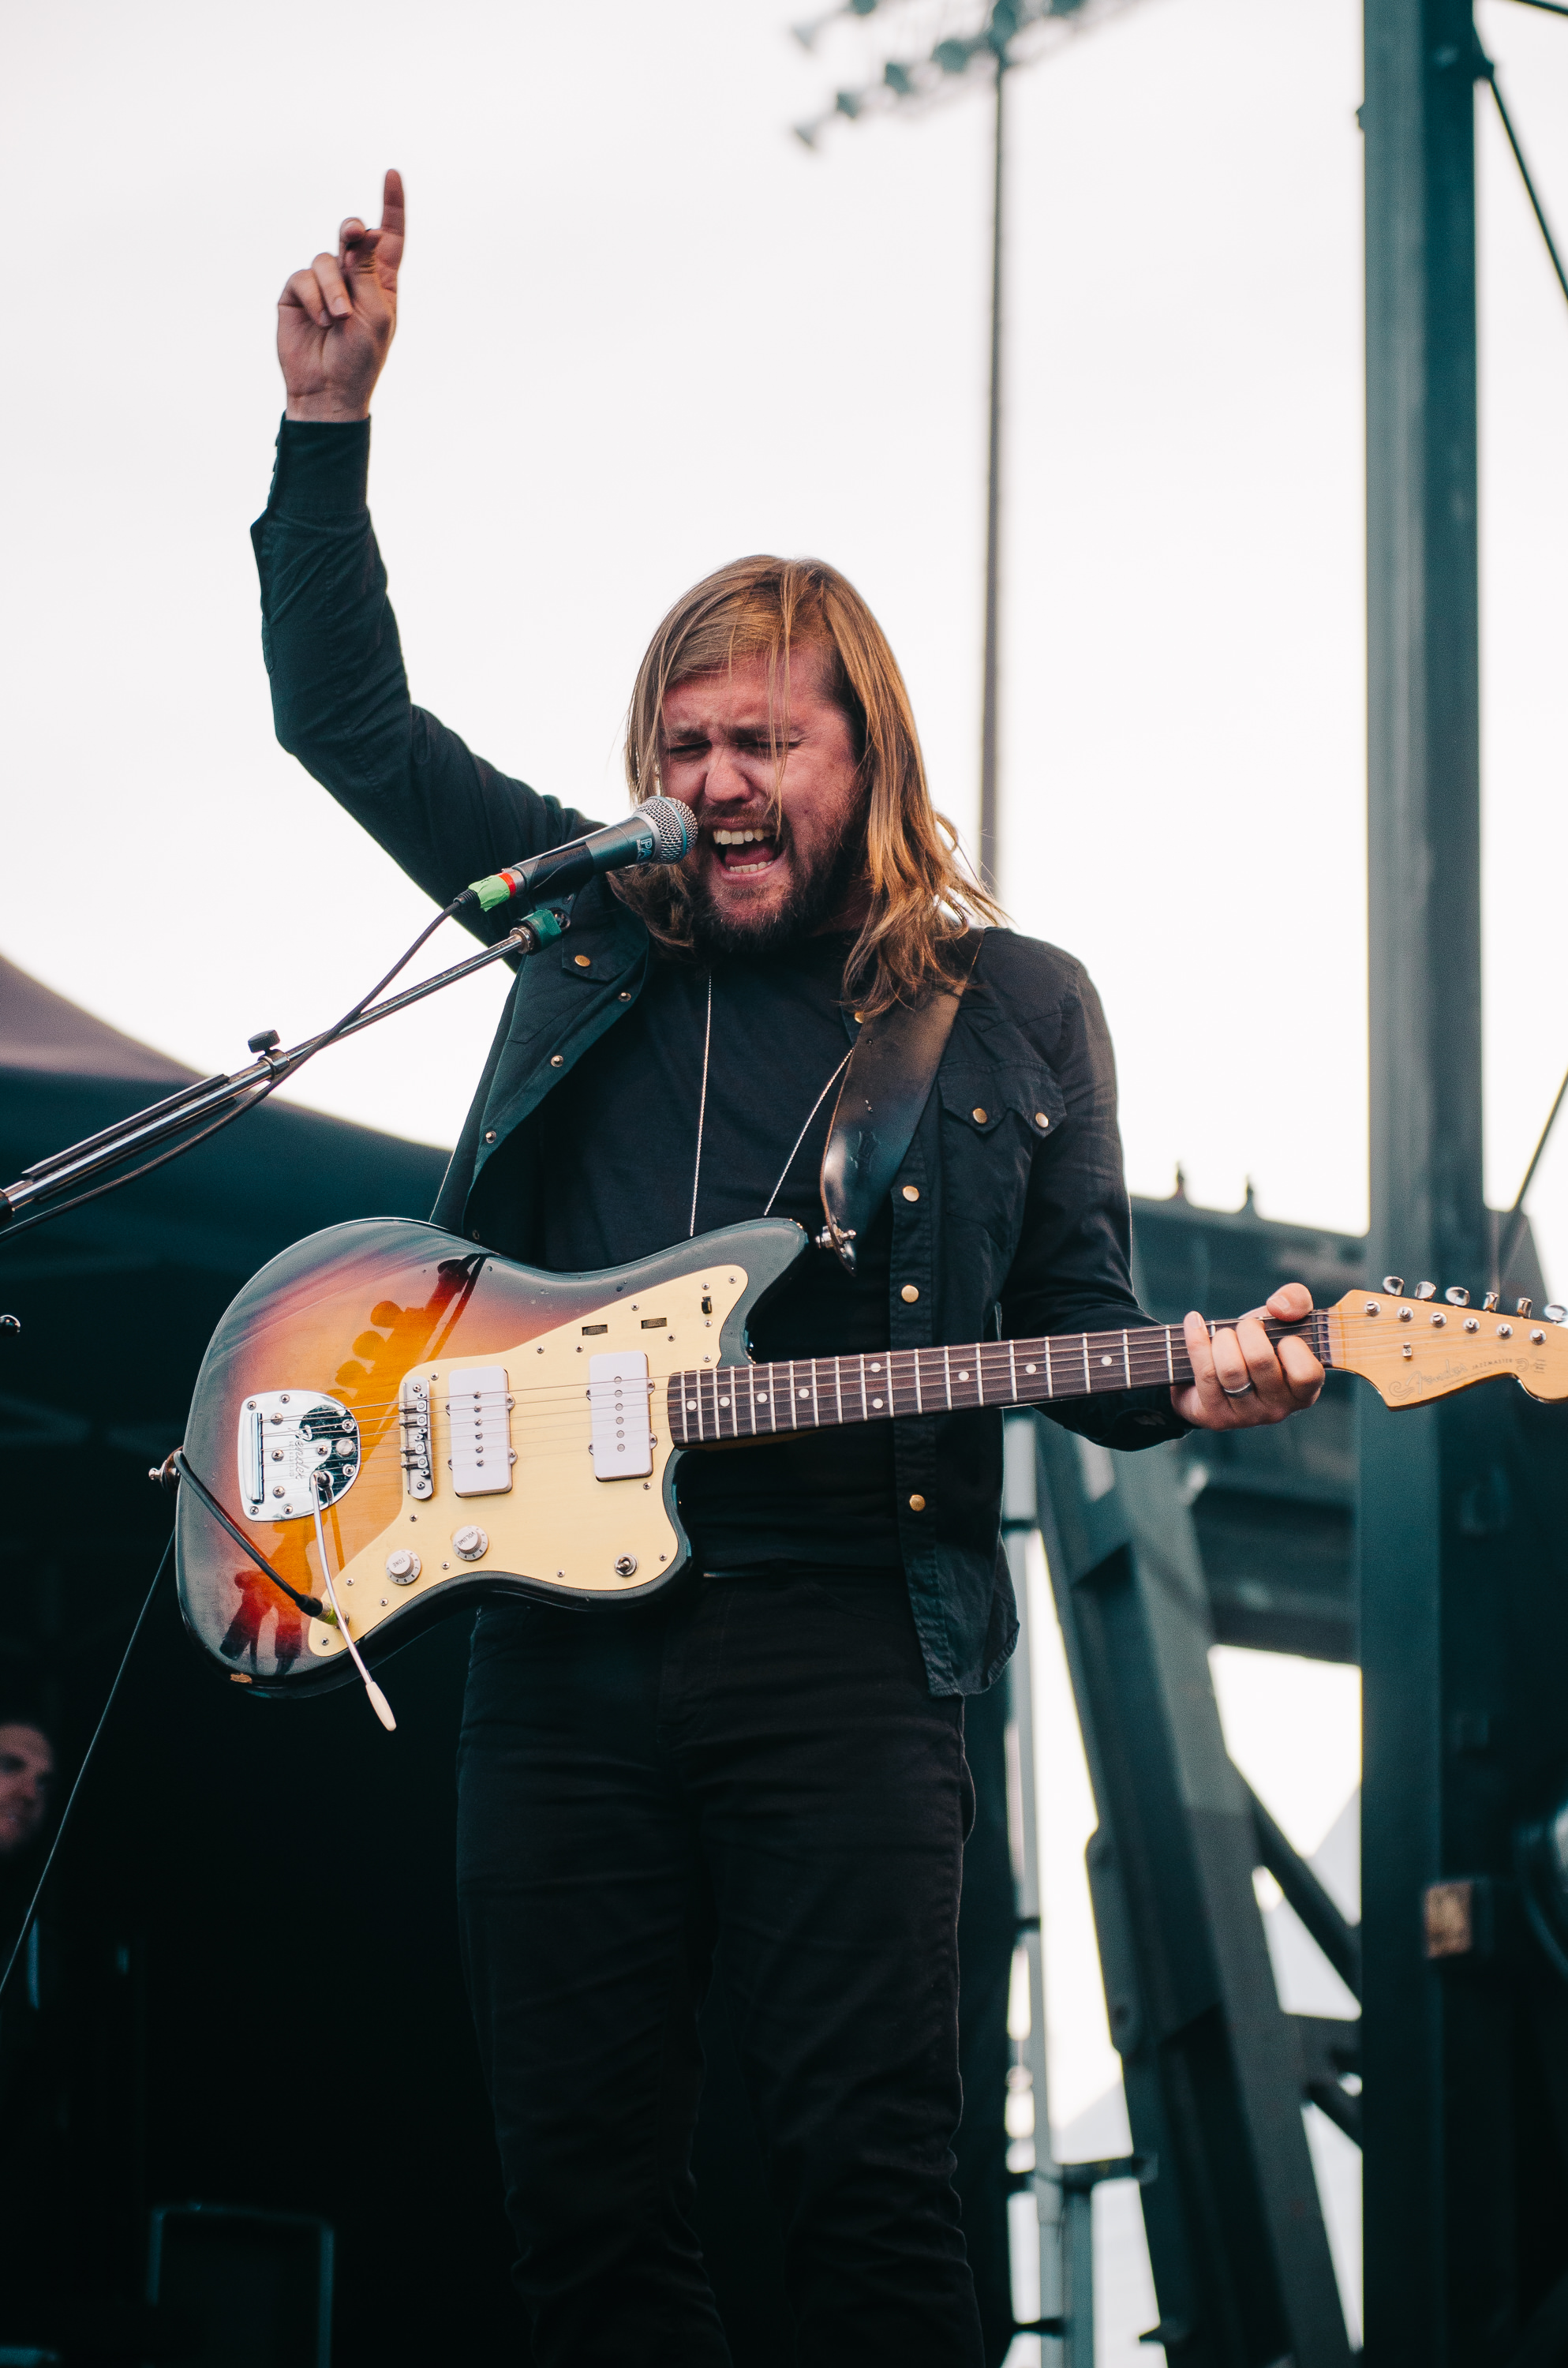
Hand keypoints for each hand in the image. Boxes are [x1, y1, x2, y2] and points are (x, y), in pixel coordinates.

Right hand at [278, 168, 404, 421]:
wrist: (328, 390)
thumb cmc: (361, 357)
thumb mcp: (376, 313)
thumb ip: (370, 270)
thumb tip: (368, 230)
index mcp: (382, 281)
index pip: (389, 237)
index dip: (391, 206)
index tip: (392, 174)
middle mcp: (353, 277)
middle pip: (352, 235)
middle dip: (352, 231)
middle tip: (353, 234)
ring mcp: (324, 283)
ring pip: (326, 258)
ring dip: (333, 289)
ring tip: (338, 319)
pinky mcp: (298, 293)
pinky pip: (304, 276)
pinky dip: (315, 297)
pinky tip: (321, 322)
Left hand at [1172, 1281, 1323, 1430]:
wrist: (1217, 1369)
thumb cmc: (1260, 1343)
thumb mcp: (1282, 1320)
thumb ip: (1296, 1300)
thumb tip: (1278, 1307)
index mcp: (1304, 1391)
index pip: (1306, 1373)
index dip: (1293, 1347)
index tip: (1283, 1336)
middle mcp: (1278, 1409)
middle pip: (1260, 1361)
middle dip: (1248, 1330)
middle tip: (1246, 1326)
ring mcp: (1247, 1417)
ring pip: (1230, 1369)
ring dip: (1222, 1338)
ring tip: (1223, 1334)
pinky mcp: (1216, 1416)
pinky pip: (1205, 1373)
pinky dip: (1196, 1341)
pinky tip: (1193, 1323)